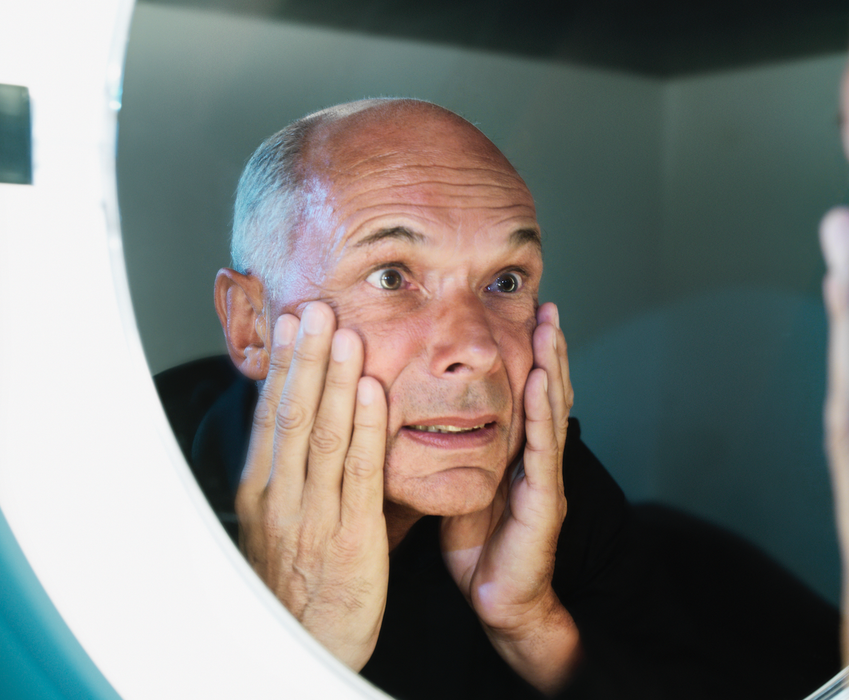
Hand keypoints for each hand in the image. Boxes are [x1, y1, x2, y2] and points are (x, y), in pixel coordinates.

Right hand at [235, 301, 389, 671]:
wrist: (307, 646)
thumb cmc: (299, 584)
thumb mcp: (284, 524)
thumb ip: (296, 475)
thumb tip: (307, 422)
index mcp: (262, 492)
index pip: (272, 416)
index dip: (282, 367)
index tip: (291, 322)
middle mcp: (281, 497)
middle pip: (293, 414)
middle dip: (305, 359)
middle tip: (316, 308)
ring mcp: (314, 516)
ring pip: (324, 435)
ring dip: (335, 381)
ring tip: (344, 333)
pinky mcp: (352, 536)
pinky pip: (360, 473)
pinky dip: (367, 429)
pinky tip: (373, 392)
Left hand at [440, 301, 580, 694]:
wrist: (501, 602)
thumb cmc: (479, 547)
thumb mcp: (461, 485)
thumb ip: (453, 451)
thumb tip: (418, 415)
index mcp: (518, 455)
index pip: (526, 396)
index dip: (528, 356)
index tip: (524, 315)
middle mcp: (538, 460)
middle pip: (546, 394)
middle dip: (549, 349)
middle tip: (547, 307)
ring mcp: (546, 478)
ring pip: (551, 412)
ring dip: (553, 367)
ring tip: (550, 329)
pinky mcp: (545, 501)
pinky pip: (543, 450)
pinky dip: (542, 412)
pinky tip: (540, 382)